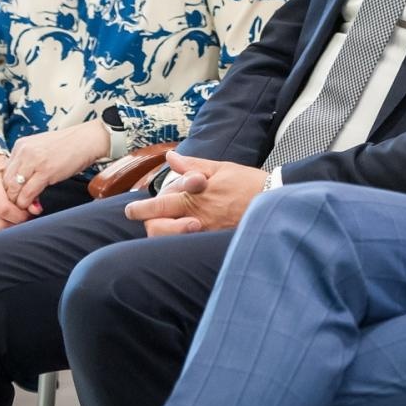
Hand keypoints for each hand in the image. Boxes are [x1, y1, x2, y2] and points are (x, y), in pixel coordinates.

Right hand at [0, 155, 33, 233]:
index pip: (4, 209)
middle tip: (25, 219)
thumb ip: (29, 193)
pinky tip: (7, 223)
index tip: (28, 213)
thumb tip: (36, 209)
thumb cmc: (8, 179)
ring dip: (9, 230)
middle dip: (15, 225)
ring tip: (17, 221)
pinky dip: (0, 231)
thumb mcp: (19, 180)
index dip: (20, 215)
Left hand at [2, 121, 109, 209]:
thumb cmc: (68, 147)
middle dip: (11, 198)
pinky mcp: (46, 171)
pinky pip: (28, 193)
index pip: (4, 172)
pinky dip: (28, 203)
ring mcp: (34, 161)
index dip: (8, 189)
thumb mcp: (42, 152)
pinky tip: (34, 206)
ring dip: (18, 203)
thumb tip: (21, 189)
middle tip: (19, 207)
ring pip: (14, 189)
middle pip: (6, 181)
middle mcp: (24, 151)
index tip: (16, 198)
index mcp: (21, 145)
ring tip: (26, 209)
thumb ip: (29, 166)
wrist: (88, 140)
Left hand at [124, 151, 268, 236]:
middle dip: (148, 225)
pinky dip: (181, 241)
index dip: (141, 209)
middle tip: (144, 220)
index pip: (159, 205)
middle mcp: (198, 216)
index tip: (131, 210)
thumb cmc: (248, 182)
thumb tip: (172, 157)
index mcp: (195, 196)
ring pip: (172, 241)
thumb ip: (193, 164)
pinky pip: (190, 247)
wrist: (274, 201)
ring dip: (164, 234)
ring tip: (163, 226)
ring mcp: (206, 232)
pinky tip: (182, 235)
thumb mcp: (220, 168)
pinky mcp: (215, 242)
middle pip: (159, 229)